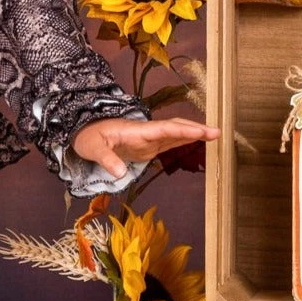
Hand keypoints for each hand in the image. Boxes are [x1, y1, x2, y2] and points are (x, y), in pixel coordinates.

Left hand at [69, 115, 220, 180]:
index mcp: (136, 131)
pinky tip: (198, 142)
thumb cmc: (87, 138)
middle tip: (218, 133)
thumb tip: (120, 173)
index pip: (164, 129)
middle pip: (175, 128)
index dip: (183, 131)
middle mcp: (146, 133)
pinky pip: (170, 142)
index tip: (201, 132)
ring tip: (216, 136)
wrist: (83, 134)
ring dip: (194, 134)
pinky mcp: (147, 146)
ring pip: (175, 133)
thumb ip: (106, 159)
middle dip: (196, 129)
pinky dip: (185, 140)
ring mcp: (148, 139)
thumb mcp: (92, 148)